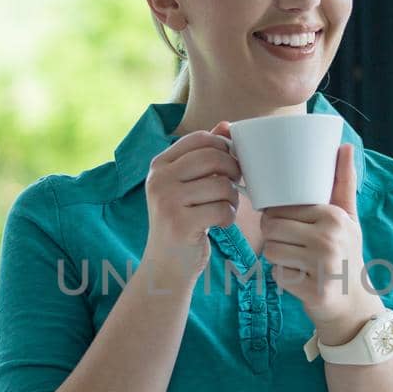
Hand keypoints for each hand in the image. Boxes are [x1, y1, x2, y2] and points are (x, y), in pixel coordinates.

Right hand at [141, 121, 241, 280]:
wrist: (166, 266)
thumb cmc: (182, 221)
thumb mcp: (187, 185)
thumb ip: (204, 155)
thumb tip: (227, 125)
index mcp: (159, 165)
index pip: (201, 139)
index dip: (224, 147)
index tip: (229, 165)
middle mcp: (159, 179)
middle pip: (214, 158)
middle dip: (233, 171)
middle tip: (233, 186)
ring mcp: (167, 201)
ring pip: (221, 185)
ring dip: (232, 198)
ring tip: (225, 207)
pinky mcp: (180, 224)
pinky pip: (222, 210)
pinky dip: (229, 217)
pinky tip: (221, 223)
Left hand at [260, 143, 381, 342]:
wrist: (354, 304)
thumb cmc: (346, 254)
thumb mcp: (348, 218)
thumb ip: (343, 183)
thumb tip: (346, 145)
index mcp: (334, 216)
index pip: (280, 208)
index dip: (277, 218)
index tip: (292, 227)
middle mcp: (330, 238)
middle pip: (271, 229)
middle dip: (275, 238)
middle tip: (293, 247)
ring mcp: (323, 266)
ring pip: (271, 252)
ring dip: (278, 259)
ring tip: (299, 262)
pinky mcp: (315, 290)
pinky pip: (278, 276)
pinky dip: (285, 279)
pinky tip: (303, 280)